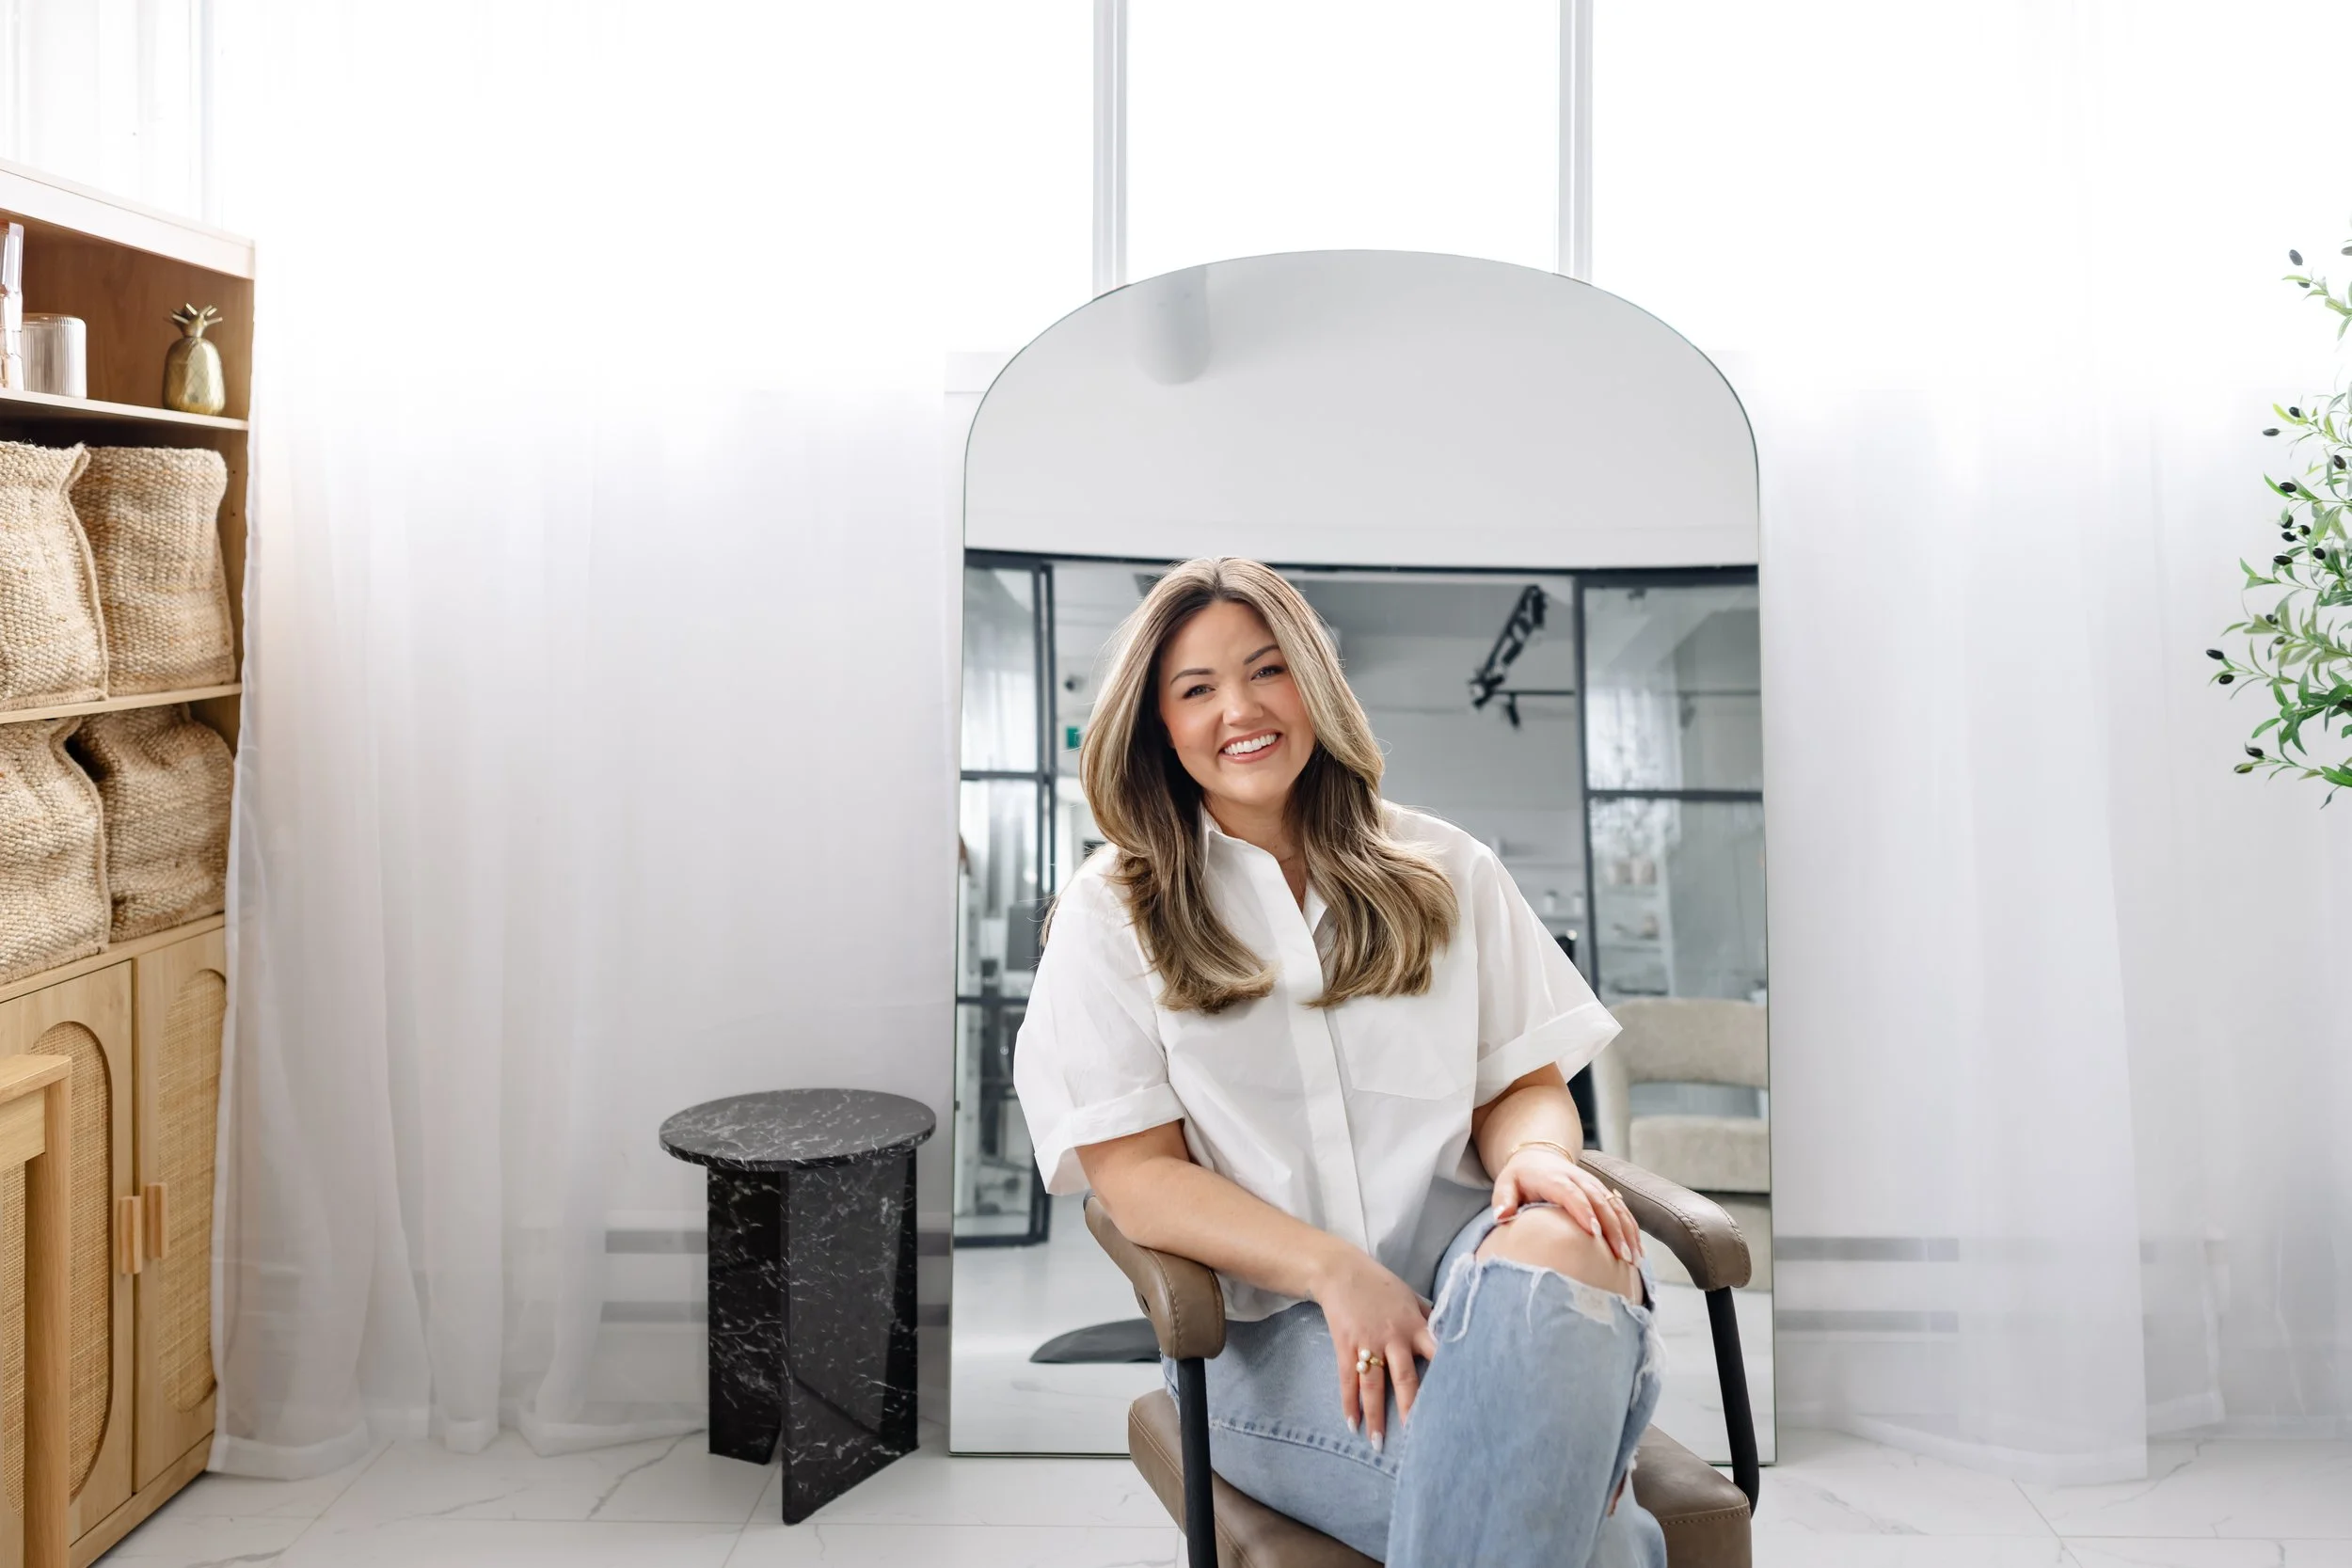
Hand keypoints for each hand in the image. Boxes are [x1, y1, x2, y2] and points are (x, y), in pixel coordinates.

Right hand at [1307, 1246, 1438, 1453]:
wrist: (1340, 1271)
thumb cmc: (1380, 1285)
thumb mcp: (1411, 1297)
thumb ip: (1429, 1318)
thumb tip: (1452, 1333)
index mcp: (1415, 1325)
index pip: (1436, 1353)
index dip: (1447, 1376)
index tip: (1458, 1401)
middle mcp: (1394, 1337)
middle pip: (1405, 1378)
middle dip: (1412, 1409)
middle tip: (1419, 1437)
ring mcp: (1368, 1343)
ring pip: (1374, 1386)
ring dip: (1376, 1416)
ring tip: (1378, 1443)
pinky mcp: (1345, 1346)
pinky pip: (1348, 1380)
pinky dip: (1349, 1403)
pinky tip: (1352, 1424)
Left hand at [1493, 1146, 1644, 1265]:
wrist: (1538, 1156)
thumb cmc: (1520, 1177)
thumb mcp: (1505, 1183)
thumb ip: (1503, 1200)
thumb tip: (1502, 1217)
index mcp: (1554, 1178)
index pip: (1572, 1194)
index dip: (1584, 1212)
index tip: (1594, 1234)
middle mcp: (1579, 1180)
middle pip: (1600, 1202)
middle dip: (1613, 1229)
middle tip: (1621, 1256)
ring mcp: (1594, 1185)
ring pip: (1616, 1207)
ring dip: (1627, 1231)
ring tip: (1633, 1258)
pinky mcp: (1603, 1192)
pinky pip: (1622, 1210)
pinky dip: (1632, 1229)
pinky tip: (1638, 1250)